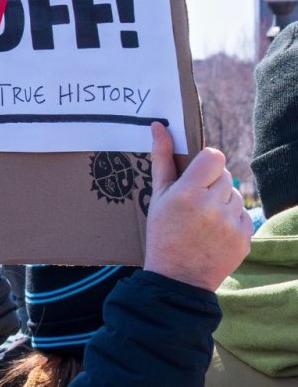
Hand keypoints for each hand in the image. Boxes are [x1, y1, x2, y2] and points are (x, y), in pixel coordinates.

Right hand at [143, 122, 250, 290]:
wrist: (178, 278)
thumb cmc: (162, 233)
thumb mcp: (158, 196)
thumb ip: (162, 159)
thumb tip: (160, 126)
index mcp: (188, 193)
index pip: (214, 156)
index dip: (206, 161)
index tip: (197, 172)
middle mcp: (213, 206)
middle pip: (225, 175)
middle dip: (212, 183)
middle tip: (195, 201)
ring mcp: (231, 223)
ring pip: (236, 194)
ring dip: (223, 201)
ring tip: (205, 218)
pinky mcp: (245, 237)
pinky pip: (243, 215)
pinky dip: (232, 219)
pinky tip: (215, 231)